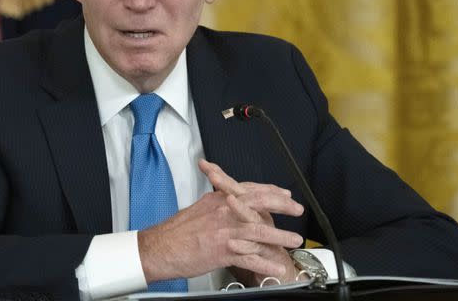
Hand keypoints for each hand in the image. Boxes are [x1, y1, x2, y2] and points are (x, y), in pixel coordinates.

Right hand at [137, 160, 303, 283]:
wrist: (160, 247)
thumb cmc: (177, 231)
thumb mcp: (199, 207)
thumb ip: (217, 202)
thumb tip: (229, 199)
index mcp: (218, 200)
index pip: (249, 190)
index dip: (270, 191)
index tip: (284, 194)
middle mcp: (223, 212)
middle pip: (258, 205)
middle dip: (281, 207)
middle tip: (297, 210)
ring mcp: (224, 232)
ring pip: (258, 232)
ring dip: (279, 236)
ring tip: (294, 240)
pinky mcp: (222, 252)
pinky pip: (248, 258)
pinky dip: (264, 264)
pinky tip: (275, 268)